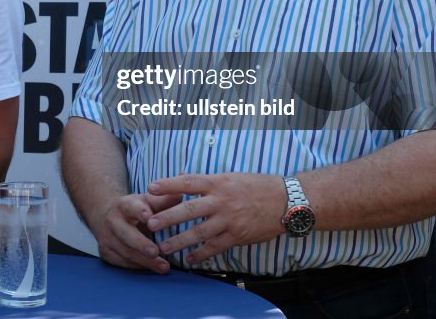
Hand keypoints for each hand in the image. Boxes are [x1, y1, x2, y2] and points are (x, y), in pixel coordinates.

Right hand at [93, 193, 176, 274]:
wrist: (105, 215)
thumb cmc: (133, 209)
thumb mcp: (146, 201)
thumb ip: (163, 200)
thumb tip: (181, 195)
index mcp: (123, 205)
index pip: (130, 207)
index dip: (139, 211)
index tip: (149, 217)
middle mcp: (112, 221)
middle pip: (125, 233)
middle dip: (140, 243)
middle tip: (155, 251)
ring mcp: (107, 238)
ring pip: (125, 251)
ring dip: (144, 261)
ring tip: (164, 266)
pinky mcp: (106, 253)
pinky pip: (123, 263)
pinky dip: (138, 267)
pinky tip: (153, 268)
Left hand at [145, 173, 286, 263]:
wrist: (286, 201)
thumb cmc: (257, 186)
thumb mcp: (231, 177)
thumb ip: (208, 181)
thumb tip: (184, 178)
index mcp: (217, 182)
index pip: (188, 182)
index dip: (168, 185)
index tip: (150, 188)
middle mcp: (221, 200)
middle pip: (189, 209)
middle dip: (168, 217)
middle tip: (150, 224)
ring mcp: (229, 220)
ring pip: (199, 232)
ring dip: (179, 241)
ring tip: (163, 247)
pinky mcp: (237, 236)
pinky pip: (215, 247)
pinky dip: (201, 255)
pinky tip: (190, 260)